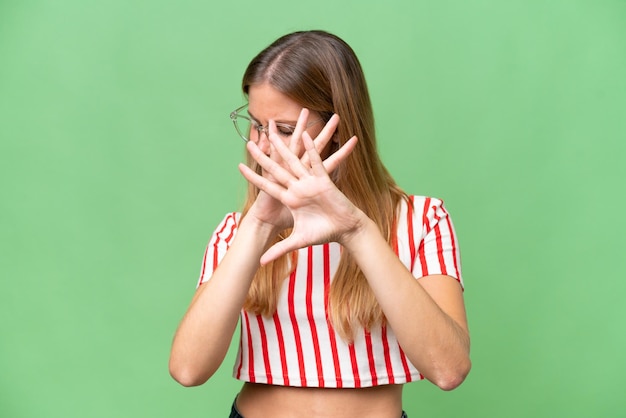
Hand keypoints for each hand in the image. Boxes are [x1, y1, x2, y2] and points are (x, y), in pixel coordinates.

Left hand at [239, 123, 360, 264]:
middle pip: (276, 168)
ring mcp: (310, 183)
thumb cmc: (323, 233)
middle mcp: (297, 187)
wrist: (344, 230)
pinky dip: (311, 151)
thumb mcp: (298, 241)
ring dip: (284, 145)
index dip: (254, 177)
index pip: (267, 186)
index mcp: (290, 199)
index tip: (239, 167)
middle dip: (263, 155)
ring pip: (294, 160)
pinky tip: (305, 137)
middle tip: (249, 142)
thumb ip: (279, 249)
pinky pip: (316, 163)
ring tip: (272, 131)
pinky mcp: (324, 181)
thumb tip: (262, 262)